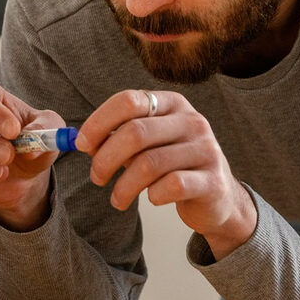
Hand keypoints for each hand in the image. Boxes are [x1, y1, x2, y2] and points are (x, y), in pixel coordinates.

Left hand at [76, 89, 258, 256]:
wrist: (218, 198)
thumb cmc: (173, 167)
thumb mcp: (148, 145)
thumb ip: (119, 137)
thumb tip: (82, 141)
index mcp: (172, 104)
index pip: (129, 101)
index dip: (99, 122)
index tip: (81, 145)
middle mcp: (192, 121)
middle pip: (136, 133)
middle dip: (106, 159)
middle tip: (97, 178)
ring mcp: (205, 150)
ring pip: (150, 164)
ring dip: (124, 186)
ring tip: (118, 199)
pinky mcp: (212, 180)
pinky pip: (172, 186)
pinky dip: (153, 195)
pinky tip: (152, 199)